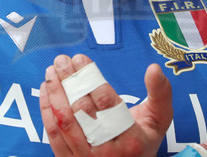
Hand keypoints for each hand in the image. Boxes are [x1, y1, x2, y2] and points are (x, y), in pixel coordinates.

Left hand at [39, 54, 206, 155]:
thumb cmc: (143, 140)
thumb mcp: (159, 119)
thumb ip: (160, 93)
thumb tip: (154, 68)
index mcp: (131, 140)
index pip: (107, 103)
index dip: (90, 78)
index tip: (80, 58)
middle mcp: (107, 153)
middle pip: (82, 111)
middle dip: (69, 82)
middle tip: (62, 60)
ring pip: (64, 123)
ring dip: (55, 94)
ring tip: (52, 72)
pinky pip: (53, 135)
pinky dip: (46, 110)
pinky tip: (46, 91)